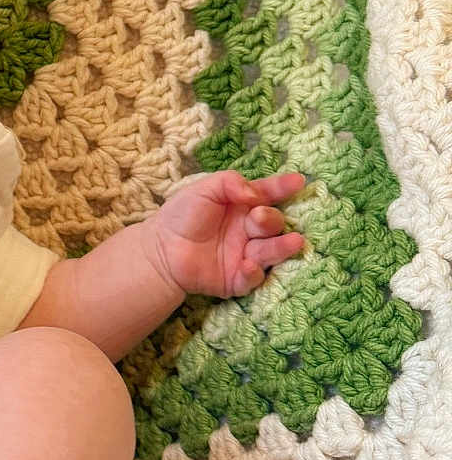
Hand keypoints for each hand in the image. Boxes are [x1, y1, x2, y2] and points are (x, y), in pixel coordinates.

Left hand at [148, 170, 307, 299]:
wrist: (160, 249)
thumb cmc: (182, 215)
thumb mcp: (203, 188)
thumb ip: (230, 182)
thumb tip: (257, 194)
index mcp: (242, 206)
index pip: (267, 195)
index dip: (282, 188)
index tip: (299, 181)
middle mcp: (249, 230)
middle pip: (272, 223)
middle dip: (271, 219)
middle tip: (259, 217)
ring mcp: (245, 254)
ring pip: (271, 251)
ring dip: (281, 247)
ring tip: (294, 242)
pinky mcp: (237, 278)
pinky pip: (252, 278)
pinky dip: (253, 272)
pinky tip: (248, 264)